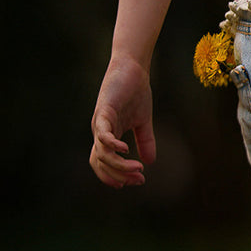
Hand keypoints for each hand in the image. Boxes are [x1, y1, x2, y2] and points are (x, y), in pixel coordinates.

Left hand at [89, 55, 155, 187]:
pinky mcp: (104, 111)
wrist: (133, 69)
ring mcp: (100, 122)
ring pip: (103, 153)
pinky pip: (103, 134)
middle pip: (102, 163)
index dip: (115, 176)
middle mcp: (100, 132)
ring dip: (120, 165)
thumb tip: (150, 162)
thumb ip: (145, 142)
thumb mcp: (143, 122)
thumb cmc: (135, 93)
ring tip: (138, 168)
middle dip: (120, 175)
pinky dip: (112, 145)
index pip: (103, 164)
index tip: (135, 181)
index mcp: (108, 136)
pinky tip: (126, 150)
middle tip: (139, 179)